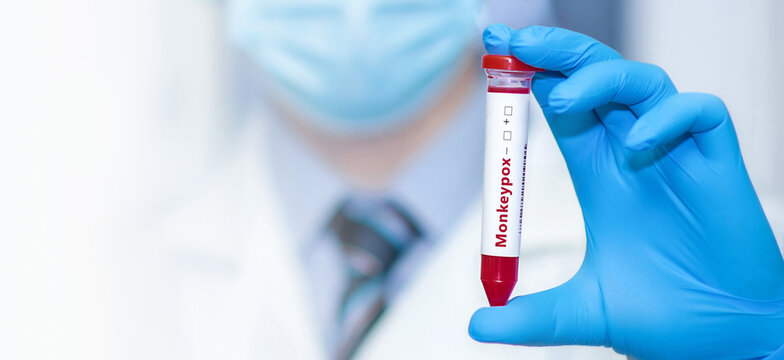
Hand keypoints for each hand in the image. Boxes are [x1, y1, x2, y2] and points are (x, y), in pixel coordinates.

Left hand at [469, 25, 783, 358]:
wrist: (727, 340)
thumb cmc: (663, 317)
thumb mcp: (584, 311)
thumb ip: (532, 316)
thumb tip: (475, 326)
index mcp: (598, 172)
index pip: (561, 104)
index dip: (531, 76)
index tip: (492, 51)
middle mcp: (633, 152)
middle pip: (595, 78)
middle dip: (556, 54)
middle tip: (511, 41)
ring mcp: (677, 154)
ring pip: (645, 83)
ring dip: (602, 77)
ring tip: (560, 96)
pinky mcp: (719, 164)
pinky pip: (702, 114)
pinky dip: (671, 117)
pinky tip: (639, 145)